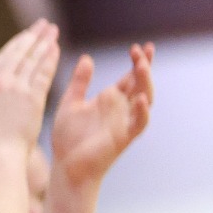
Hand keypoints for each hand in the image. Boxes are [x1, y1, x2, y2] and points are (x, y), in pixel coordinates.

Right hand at [0, 20, 60, 154]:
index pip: (2, 58)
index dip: (16, 45)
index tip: (25, 36)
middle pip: (19, 53)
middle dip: (32, 36)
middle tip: (43, 25)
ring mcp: (16, 88)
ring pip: (32, 59)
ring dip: (44, 42)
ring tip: (52, 31)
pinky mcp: (32, 97)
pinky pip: (43, 72)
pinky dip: (50, 58)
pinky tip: (56, 48)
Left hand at [51, 43, 153, 187]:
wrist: (66, 166)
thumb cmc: (68, 137)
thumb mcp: (70, 103)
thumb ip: (80, 82)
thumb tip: (87, 57)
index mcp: (110, 99)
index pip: (130, 77)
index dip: (137, 61)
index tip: (138, 46)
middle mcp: (121, 109)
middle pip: (141, 84)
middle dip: (144, 67)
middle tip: (142, 50)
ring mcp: (125, 122)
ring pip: (145, 100)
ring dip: (146, 83)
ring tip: (141, 66)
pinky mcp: (124, 137)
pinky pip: (139, 124)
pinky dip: (142, 112)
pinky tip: (138, 99)